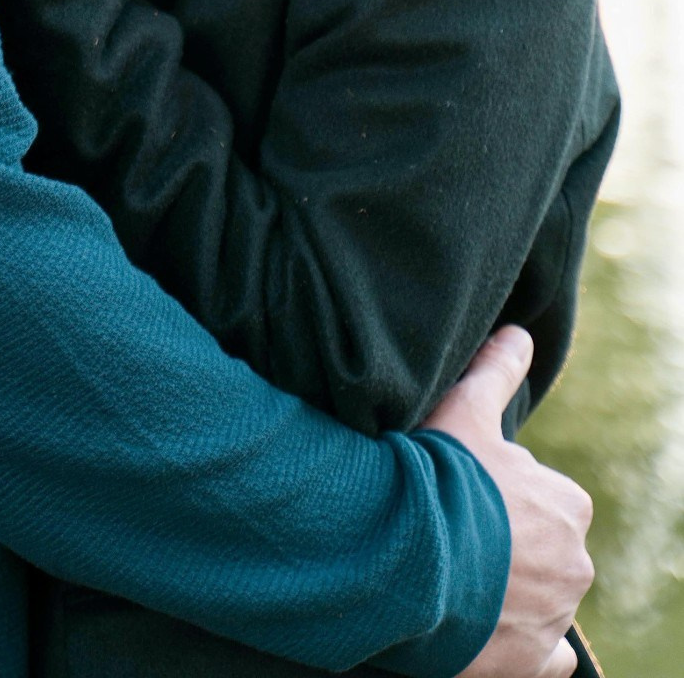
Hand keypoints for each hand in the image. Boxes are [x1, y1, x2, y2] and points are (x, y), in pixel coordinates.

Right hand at [426, 328, 592, 677]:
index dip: (500, 492)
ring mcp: (553, 616)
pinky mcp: (531, 661)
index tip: (463, 493)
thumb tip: (519, 331)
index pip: (544, 498)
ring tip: (456, 577)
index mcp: (567, 505)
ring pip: (542, 598)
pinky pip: (547, 657)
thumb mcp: (463, 410)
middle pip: (542, 549)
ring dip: (510, 590)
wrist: (403, 557)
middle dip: (508, 544)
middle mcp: (574, 563)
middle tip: (455, 534)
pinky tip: (490, 629)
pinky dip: (527, 646)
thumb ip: (496, 371)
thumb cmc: (435, 476)